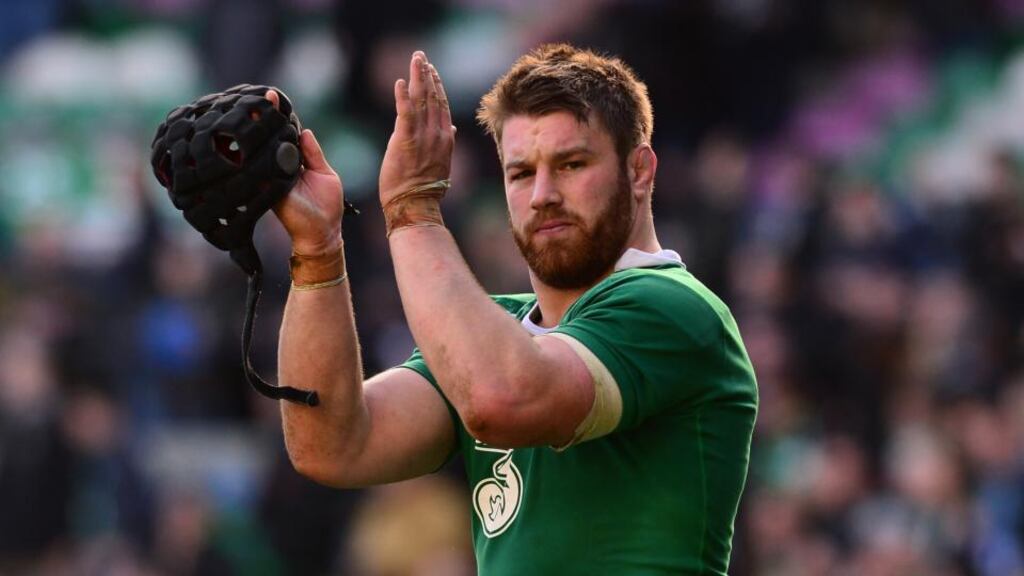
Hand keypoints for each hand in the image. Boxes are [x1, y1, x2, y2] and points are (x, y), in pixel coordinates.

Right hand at [266, 90, 344, 255]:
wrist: (322, 233)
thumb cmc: (327, 206)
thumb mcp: (326, 174)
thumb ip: (314, 153)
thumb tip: (304, 130)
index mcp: (295, 162)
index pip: (286, 135)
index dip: (281, 118)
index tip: (273, 97)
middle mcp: (280, 166)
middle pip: (271, 139)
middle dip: (266, 118)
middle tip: (263, 95)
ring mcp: (271, 176)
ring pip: (263, 149)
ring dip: (260, 130)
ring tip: (258, 106)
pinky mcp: (267, 187)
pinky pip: (261, 166)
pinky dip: (257, 151)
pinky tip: (254, 132)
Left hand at [379, 51, 455, 207]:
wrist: (415, 205)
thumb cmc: (425, 189)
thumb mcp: (441, 163)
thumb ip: (446, 142)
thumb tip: (452, 129)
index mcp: (446, 138)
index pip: (442, 105)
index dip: (437, 86)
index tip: (432, 70)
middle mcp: (437, 134)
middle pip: (433, 97)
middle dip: (427, 74)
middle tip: (421, 56)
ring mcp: (422, 136)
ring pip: (421, 100)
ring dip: (418, 77)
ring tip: (415, 60)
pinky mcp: (405, 140)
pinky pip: (405, 112)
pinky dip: (403, 96)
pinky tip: (400, 82)